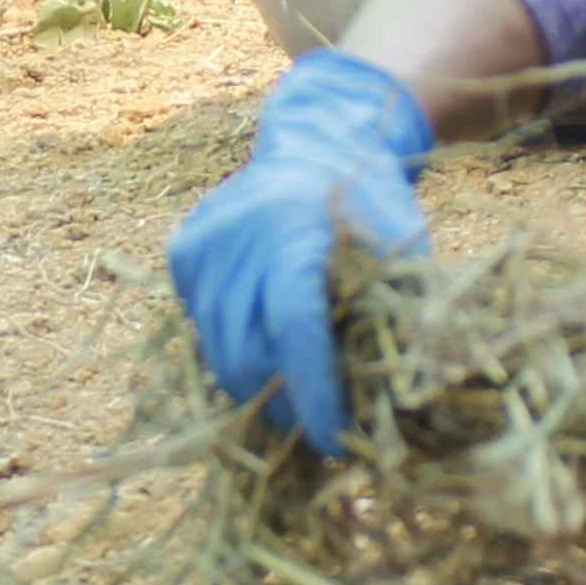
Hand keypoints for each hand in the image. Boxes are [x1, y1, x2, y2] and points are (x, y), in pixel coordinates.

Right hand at [165, 46, 433, 454]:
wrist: (317, 145)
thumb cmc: (371, 202)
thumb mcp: (403, 245)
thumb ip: (401, 311)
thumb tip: (403, 398)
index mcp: (292, 226)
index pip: (294, 327)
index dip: (313, 390)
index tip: (334, 439)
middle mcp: (234, 236)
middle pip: (246, 352)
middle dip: (285, 405)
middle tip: (321, 432)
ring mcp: (199, 246)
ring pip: (218, 352)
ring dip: (258, 389)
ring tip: (297, 403)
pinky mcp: (181, 257)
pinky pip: (205, 332)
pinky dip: (238, 356)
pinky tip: (270, 353)